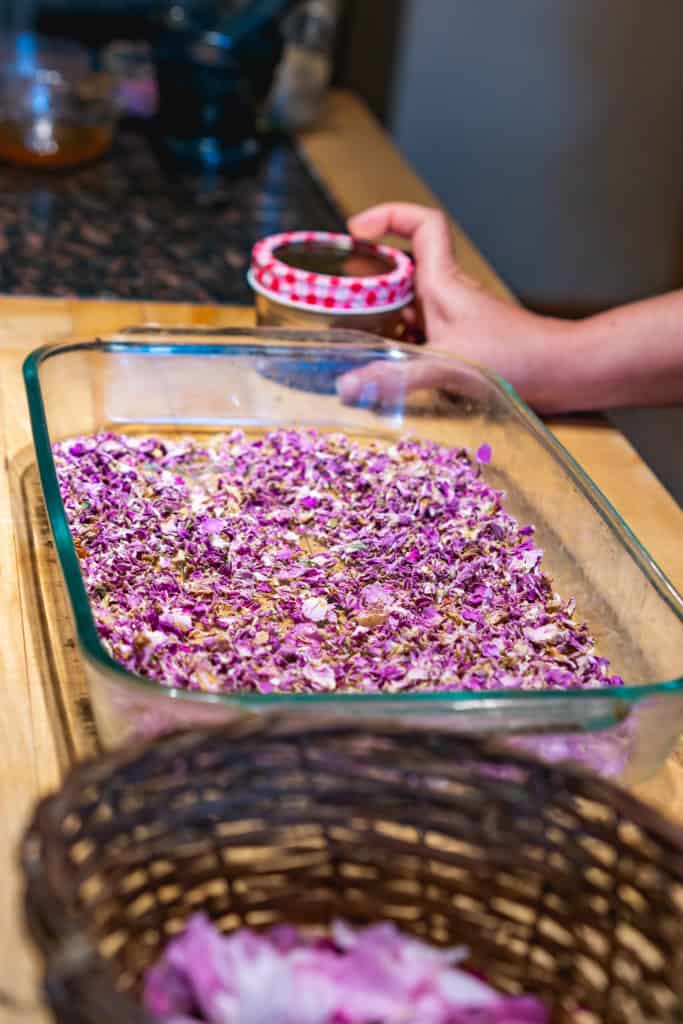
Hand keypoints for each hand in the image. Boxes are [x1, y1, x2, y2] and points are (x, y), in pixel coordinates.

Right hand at [342, 203, 572, 411]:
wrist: (561, 372)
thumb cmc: (516, 358)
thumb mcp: (448, 364)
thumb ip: (396, 377)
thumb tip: (346, 386)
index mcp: (443, 283)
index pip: (421, 225)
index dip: (388, 216)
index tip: (356, 230)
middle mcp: (447, 295)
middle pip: (402, 268)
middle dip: (367, 276)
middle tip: (336, 294)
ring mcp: (454, 320)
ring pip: (408, 305)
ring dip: (380, 315)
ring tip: (350, 334)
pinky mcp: (462, 344)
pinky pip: (419, 335)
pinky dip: (399, 345)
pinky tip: (385, 368)